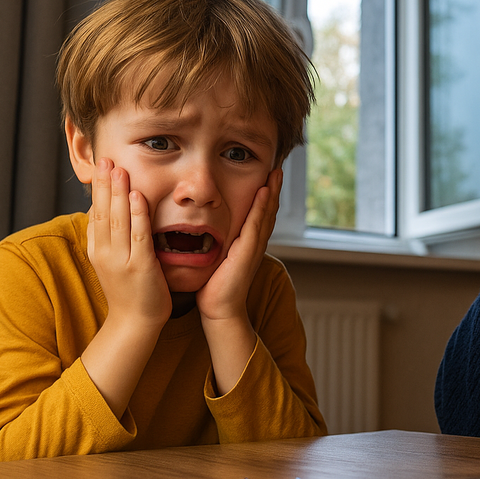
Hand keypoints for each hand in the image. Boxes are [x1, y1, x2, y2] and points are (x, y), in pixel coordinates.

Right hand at [83, 158, 171, 417]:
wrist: (135, 323)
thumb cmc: (129, 291)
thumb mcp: (112, 261)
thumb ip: (108, 239)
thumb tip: (102, 215)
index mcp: (98, 249)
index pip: (96, 212)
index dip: (98, 188)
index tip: (101, 165)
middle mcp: (105, 251)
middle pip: (103, 211)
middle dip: (105, 183)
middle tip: (106, 158)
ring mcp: (121, 259)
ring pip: (117, 219)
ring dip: (118, 192)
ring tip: (119, 168)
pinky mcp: (139, 266)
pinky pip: (138, 235)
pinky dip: (137, 215)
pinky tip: (137, 197)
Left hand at [195, 169, 281, 395]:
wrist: (219, 309)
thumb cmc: (214, 287)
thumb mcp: (216, 259)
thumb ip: (215, 244)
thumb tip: (201, 231)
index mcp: (247, 243)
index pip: (258, 214)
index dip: (264, 196)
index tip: (266, 176)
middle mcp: (255, 243)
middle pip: (268, 210)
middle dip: (273, 189)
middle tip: (277, 169)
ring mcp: (254, 247)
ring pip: (266, 214)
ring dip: (272, 193)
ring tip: (276, 174)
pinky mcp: (249, 251)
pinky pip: (257, 225)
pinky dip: (262, 207)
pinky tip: (264, 192)